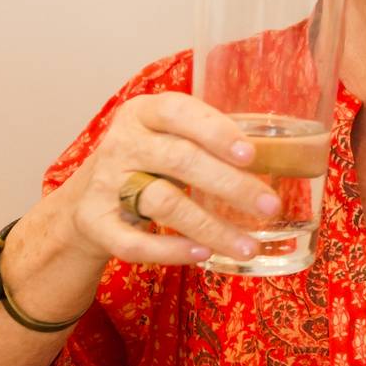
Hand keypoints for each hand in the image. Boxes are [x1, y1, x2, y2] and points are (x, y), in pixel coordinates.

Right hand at [57, 93, 278, 267]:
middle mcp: (122, 143)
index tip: (251, 155)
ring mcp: (104, 183)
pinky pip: (134, 242)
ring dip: (212, 227)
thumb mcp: (169, 137)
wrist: (82, 200)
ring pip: (164, 203)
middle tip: (270, 206)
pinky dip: (171, 250)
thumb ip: (210, 140)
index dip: (216, 132)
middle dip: (231, 185)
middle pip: (180, 160)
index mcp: (144, 113)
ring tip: (249, 245)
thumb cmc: (147, 163)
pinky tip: (204, 254)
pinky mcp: (94, 223)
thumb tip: (283, 157)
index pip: (178, 112)